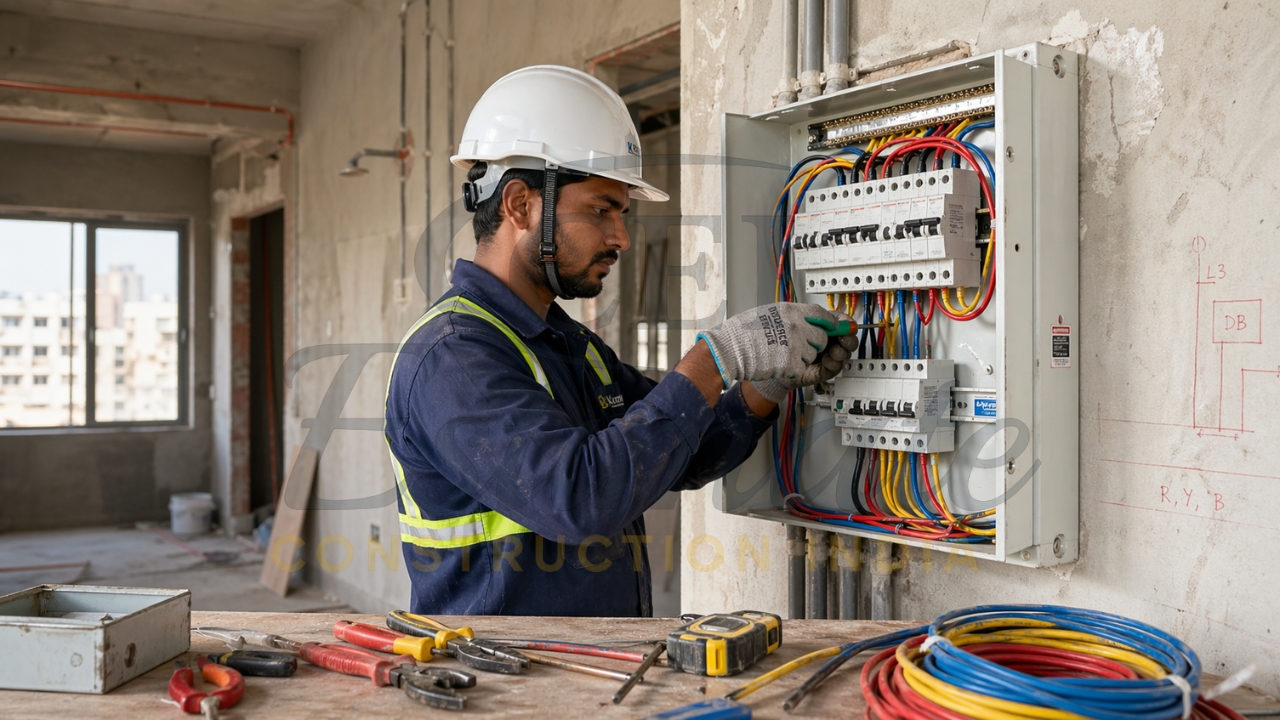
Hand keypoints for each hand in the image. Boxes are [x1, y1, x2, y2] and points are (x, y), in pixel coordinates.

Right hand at [696, 302, 834, 387]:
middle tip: (798, 345)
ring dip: (802, 357)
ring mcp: (795, 345)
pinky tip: (778, 363)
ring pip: (812, 354)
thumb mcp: (768, 313)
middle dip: (814, 343)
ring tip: (781, 353)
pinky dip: (792, 369)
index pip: (821, 314)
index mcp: (790, 311)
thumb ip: (790, 315)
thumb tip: (808, 318)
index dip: (829, 322)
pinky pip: (802, 368)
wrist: (729, 351)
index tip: (834, 326)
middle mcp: (796, 326)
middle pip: (821, 337)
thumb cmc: (742, 333)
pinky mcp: (791, 363)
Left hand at [751, 312, 858, 402]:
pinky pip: (836, 367)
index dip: (848, 324)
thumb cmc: (783, 340)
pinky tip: (824, 360)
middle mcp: (829, 341)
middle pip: (849, 340)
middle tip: (842, 339)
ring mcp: (828, 355)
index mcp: (825, 328)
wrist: (773, 359)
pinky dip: (832, 362)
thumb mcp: (797, 319)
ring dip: (840, 351)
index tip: (847, 325)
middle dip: (848, 339)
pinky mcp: (825, 369)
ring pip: (845, 353)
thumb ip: (816, 315)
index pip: (844, 324)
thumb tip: (833, 316)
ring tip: (831, 350)